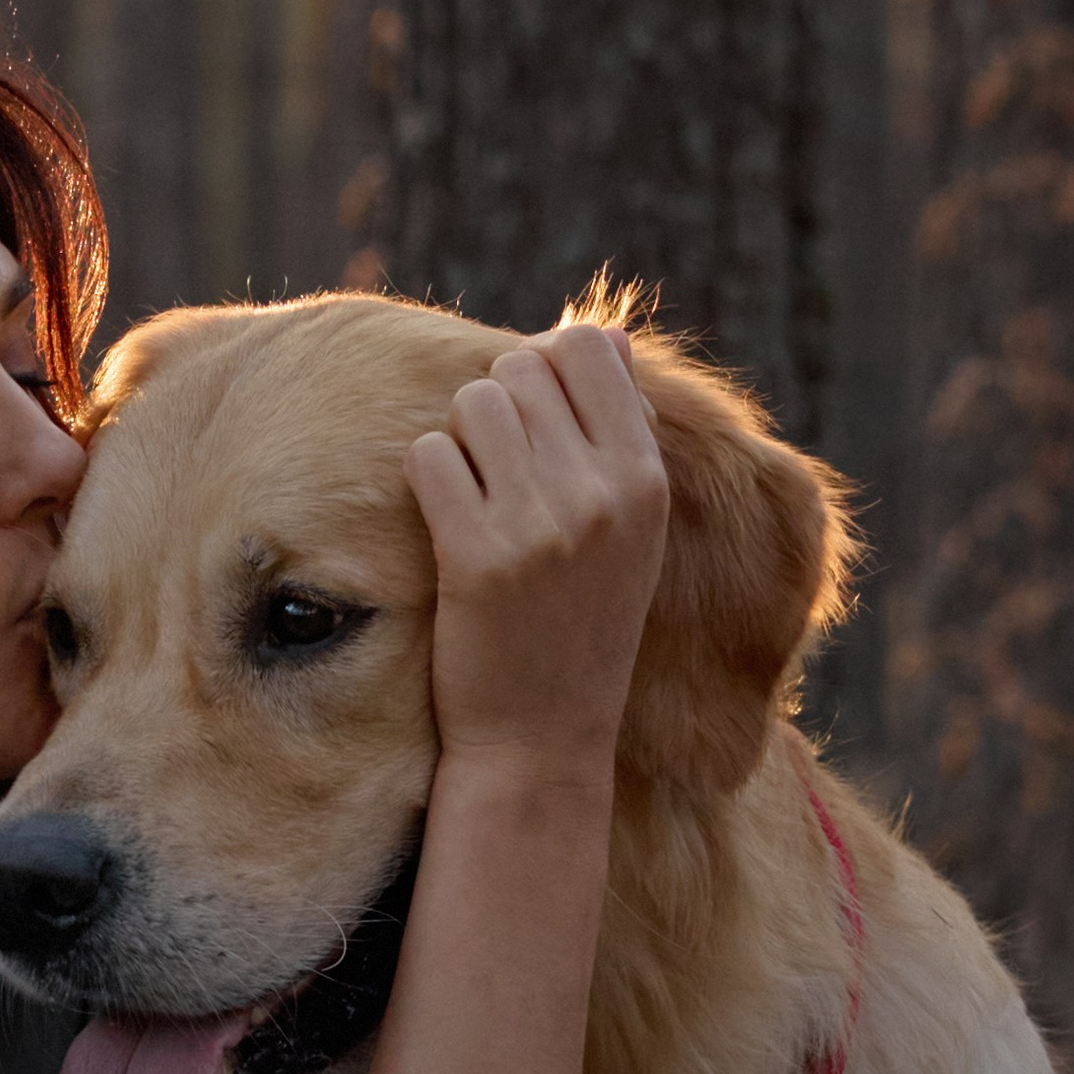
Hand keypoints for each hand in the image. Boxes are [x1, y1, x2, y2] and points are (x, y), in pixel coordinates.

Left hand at [406, 324, 668, 789]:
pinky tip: (448, 524)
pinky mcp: (475, 555)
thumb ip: (618, 430)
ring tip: (477, 499)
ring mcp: (540, 524)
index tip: (534, 415)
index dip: (544, 366)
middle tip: (501, 475)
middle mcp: (602, 493)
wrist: (542, 739)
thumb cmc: (580, 620)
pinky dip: (427, 479)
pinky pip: (428, 456)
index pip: (586, 348)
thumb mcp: (629, 527)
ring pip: (471, 404)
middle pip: (519, 369)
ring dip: (460, 441)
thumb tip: (604, 334)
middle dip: (497, 407)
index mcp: (646, 479)